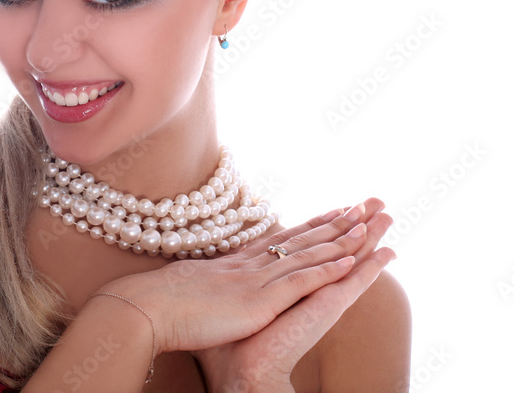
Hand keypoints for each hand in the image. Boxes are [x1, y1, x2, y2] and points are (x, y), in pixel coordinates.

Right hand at [98, 198, 390, 358]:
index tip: (335, 211)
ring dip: (340, 239)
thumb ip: (207, 282)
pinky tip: (349, 261)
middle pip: (301, 238)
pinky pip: (300, 281)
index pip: (283, 239)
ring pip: (307, 255)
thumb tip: (208, 282)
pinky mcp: (258, 301)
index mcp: (236, 264)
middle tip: (364, 205)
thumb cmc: (160, 304)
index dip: (312, 225)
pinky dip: (325, 269)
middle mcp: (251, 265)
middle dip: (335, 222)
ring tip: (368, 223)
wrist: (145, 309)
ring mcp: (256, 281)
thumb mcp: (190, 287)